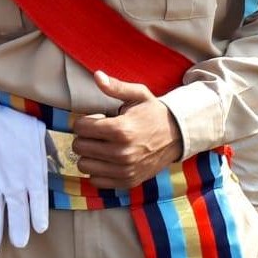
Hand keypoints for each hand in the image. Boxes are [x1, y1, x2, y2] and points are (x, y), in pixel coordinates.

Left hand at [71, 70, 182, 188]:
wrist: (178, 136)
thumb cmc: (153, 113)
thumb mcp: (138, 95)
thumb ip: (116, 87)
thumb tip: (97, 75)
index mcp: (121, 129)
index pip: (80, 128)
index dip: (84, 121)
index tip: (96, 119)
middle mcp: (121, 152)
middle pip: (79, 146)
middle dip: (84, 137)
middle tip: (98, 133)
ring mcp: (125, 170)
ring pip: (83, 165)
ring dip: (88, 155)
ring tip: (101, 146)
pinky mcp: (128, 181)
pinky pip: (96, 180)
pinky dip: (97, 171)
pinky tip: (107, 160)